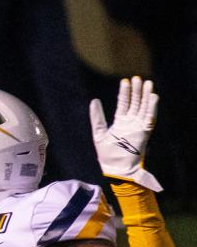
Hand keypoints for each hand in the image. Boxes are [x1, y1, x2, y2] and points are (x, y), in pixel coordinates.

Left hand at [89, 76, 161, 190]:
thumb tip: (94, 100)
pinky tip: (153, 97)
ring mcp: (138, 127)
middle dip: (137, 91)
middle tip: (138, 78)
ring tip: (147, 83)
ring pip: (144, 108)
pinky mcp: (144, 133)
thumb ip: (97, 117)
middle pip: (136, 104)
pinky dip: (152, 108)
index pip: (124, 104)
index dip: (125, 93)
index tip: (125, 81)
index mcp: (120, 122)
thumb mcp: (98, 132)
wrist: (114, 168)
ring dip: (146, 96)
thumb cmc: (106, 154)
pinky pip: (150, 118)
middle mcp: (131, 123)